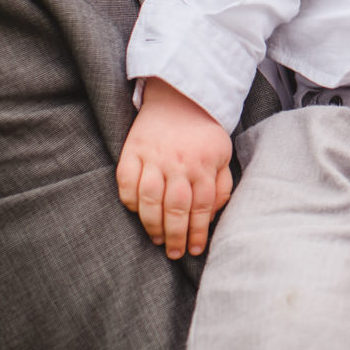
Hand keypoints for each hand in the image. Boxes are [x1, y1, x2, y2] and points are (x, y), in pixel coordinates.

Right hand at [115, 78, 232, 259]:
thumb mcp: (223, 155)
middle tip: (175, 253)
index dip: (198, 232)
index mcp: (205, 163)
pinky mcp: (132, 149)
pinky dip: (130, 200)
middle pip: (176, 207)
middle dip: (176, 236)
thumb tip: (211, 216)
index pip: (202, 206)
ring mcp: (154, 156)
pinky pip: (126, 181)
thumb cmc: (203, 132)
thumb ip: (221, 185)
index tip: (195, 249)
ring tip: (157, 240)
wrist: (179, 96)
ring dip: (152, 224)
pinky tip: (137, 213)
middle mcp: (179, 162)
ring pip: (150, 198)